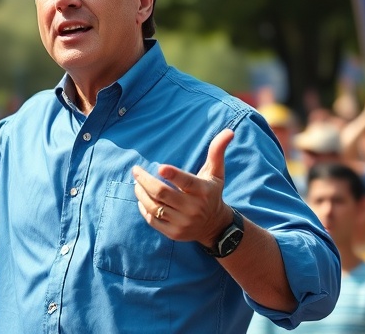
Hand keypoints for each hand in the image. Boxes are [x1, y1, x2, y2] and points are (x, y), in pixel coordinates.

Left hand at [131, 129, 233, 246]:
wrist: (214, 225)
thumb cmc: (211, 192)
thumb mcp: (216, 173)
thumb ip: (217, 151)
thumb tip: (228, 131)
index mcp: (202, 191)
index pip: (186, 182)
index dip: (173, 175)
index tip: (160, 167)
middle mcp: (193, 208)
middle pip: (162, 193)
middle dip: (145, 180)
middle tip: (136, 170)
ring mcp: (182, 222)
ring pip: (154, 206)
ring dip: (141, 193)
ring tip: (137, 183)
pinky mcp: (174, 233)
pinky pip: (152, 220)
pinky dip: (143, 207)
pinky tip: (141, 198)